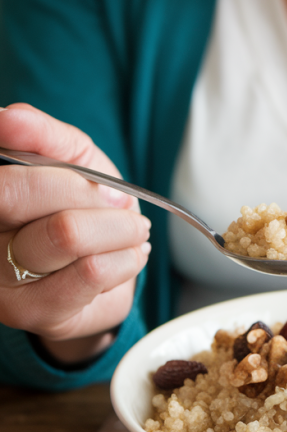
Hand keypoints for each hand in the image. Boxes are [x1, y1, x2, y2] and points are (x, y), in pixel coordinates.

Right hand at [0, 104, 150, 362]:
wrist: (103, 261)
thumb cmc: (80, 202)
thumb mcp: (70, 157)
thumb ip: (42, 135)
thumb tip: (6, 117)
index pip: (9, 186)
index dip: (62, 179)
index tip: (91, 179)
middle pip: (32, 205)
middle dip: (95, 200)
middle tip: (117, 202)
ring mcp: (1, 285)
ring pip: (68, 237)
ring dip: (118, 228)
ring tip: (129, 229)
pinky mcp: (34, 315)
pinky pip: (92, 273)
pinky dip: (126, 257)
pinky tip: (127, 256)